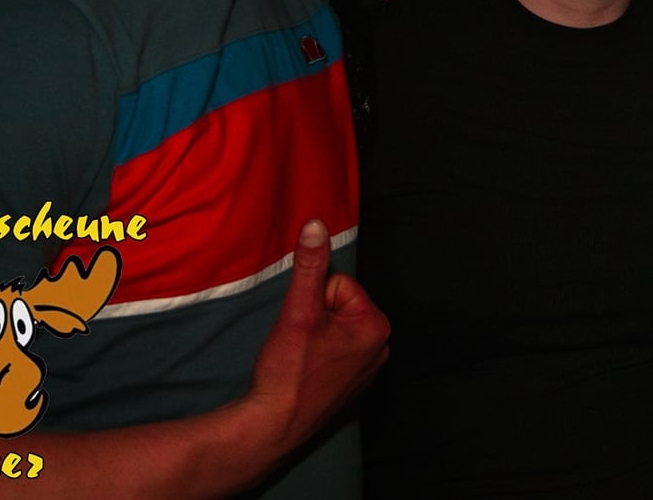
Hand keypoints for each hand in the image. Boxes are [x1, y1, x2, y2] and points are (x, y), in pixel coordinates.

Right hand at [243, 219, 388, 452]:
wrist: (272, 428)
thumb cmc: (288, 372)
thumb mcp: (299, 310)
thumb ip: (310, 265)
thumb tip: (316, 224)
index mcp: (376, 326)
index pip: (338, 285)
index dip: (312, 300)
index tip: (302, 327)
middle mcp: (380, 349)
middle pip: (337, 307)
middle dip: (314, 319)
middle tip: (299, 345)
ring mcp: (366, 371)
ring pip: (331, 331)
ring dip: (312, 338)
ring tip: (299, 361)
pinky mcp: (349, 388)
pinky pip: (331, 355)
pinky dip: (315, 360)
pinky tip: (303, 375)